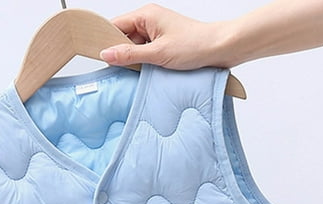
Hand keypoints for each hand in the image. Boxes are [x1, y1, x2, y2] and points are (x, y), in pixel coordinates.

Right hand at [100, 3, 228, 69]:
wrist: (220, 49)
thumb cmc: (195, 46)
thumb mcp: (158, 54)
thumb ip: (130, 55)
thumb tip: (106, 54)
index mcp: (146, 15)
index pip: (115, 26)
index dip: (107, 42)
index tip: (102, 59)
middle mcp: (150, 20)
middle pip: (124, 38)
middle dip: (123, 54)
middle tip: (126, 69)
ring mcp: (157, 31)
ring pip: (135, 47)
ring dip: (136, 60)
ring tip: (145, 69)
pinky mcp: (164, 42)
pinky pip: (146, 52)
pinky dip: (146, 62)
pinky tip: (151, 70)